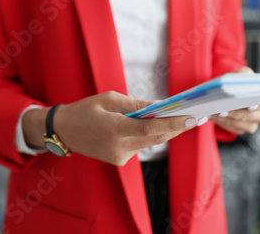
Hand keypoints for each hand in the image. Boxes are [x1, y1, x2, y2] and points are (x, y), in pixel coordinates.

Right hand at [23, 91, 203, 165]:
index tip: (192, 117)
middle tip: (196, 116)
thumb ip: (136, 105)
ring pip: (151, 143)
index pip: (151, 129)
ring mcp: (119, 157)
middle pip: (156, 138)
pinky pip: (141, 146)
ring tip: (183, 117)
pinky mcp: (119, 160)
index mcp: (114, 130)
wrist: (63, 131)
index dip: (174, 123)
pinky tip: (160, 125)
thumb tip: (160, 106)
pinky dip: (151, 135)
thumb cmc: (84, 110)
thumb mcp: (109, 99)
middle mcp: (119, 148)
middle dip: (178, 126)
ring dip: (166, 130)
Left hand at [210, 66, 259, 134]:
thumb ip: (244, 75)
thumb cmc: (238, 81)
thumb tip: (241, 82)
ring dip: (227, 119)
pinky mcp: (240, 128)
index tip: (249, 106)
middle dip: (237, 113)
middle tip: (224, 109)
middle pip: (252, 117)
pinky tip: (214, 115)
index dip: (259, 106)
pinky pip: (232, 128)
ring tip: (216, 112)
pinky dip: (222, 122)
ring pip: (241, 125)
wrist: (229, 90)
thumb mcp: (242, 73)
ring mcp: (251, 123)